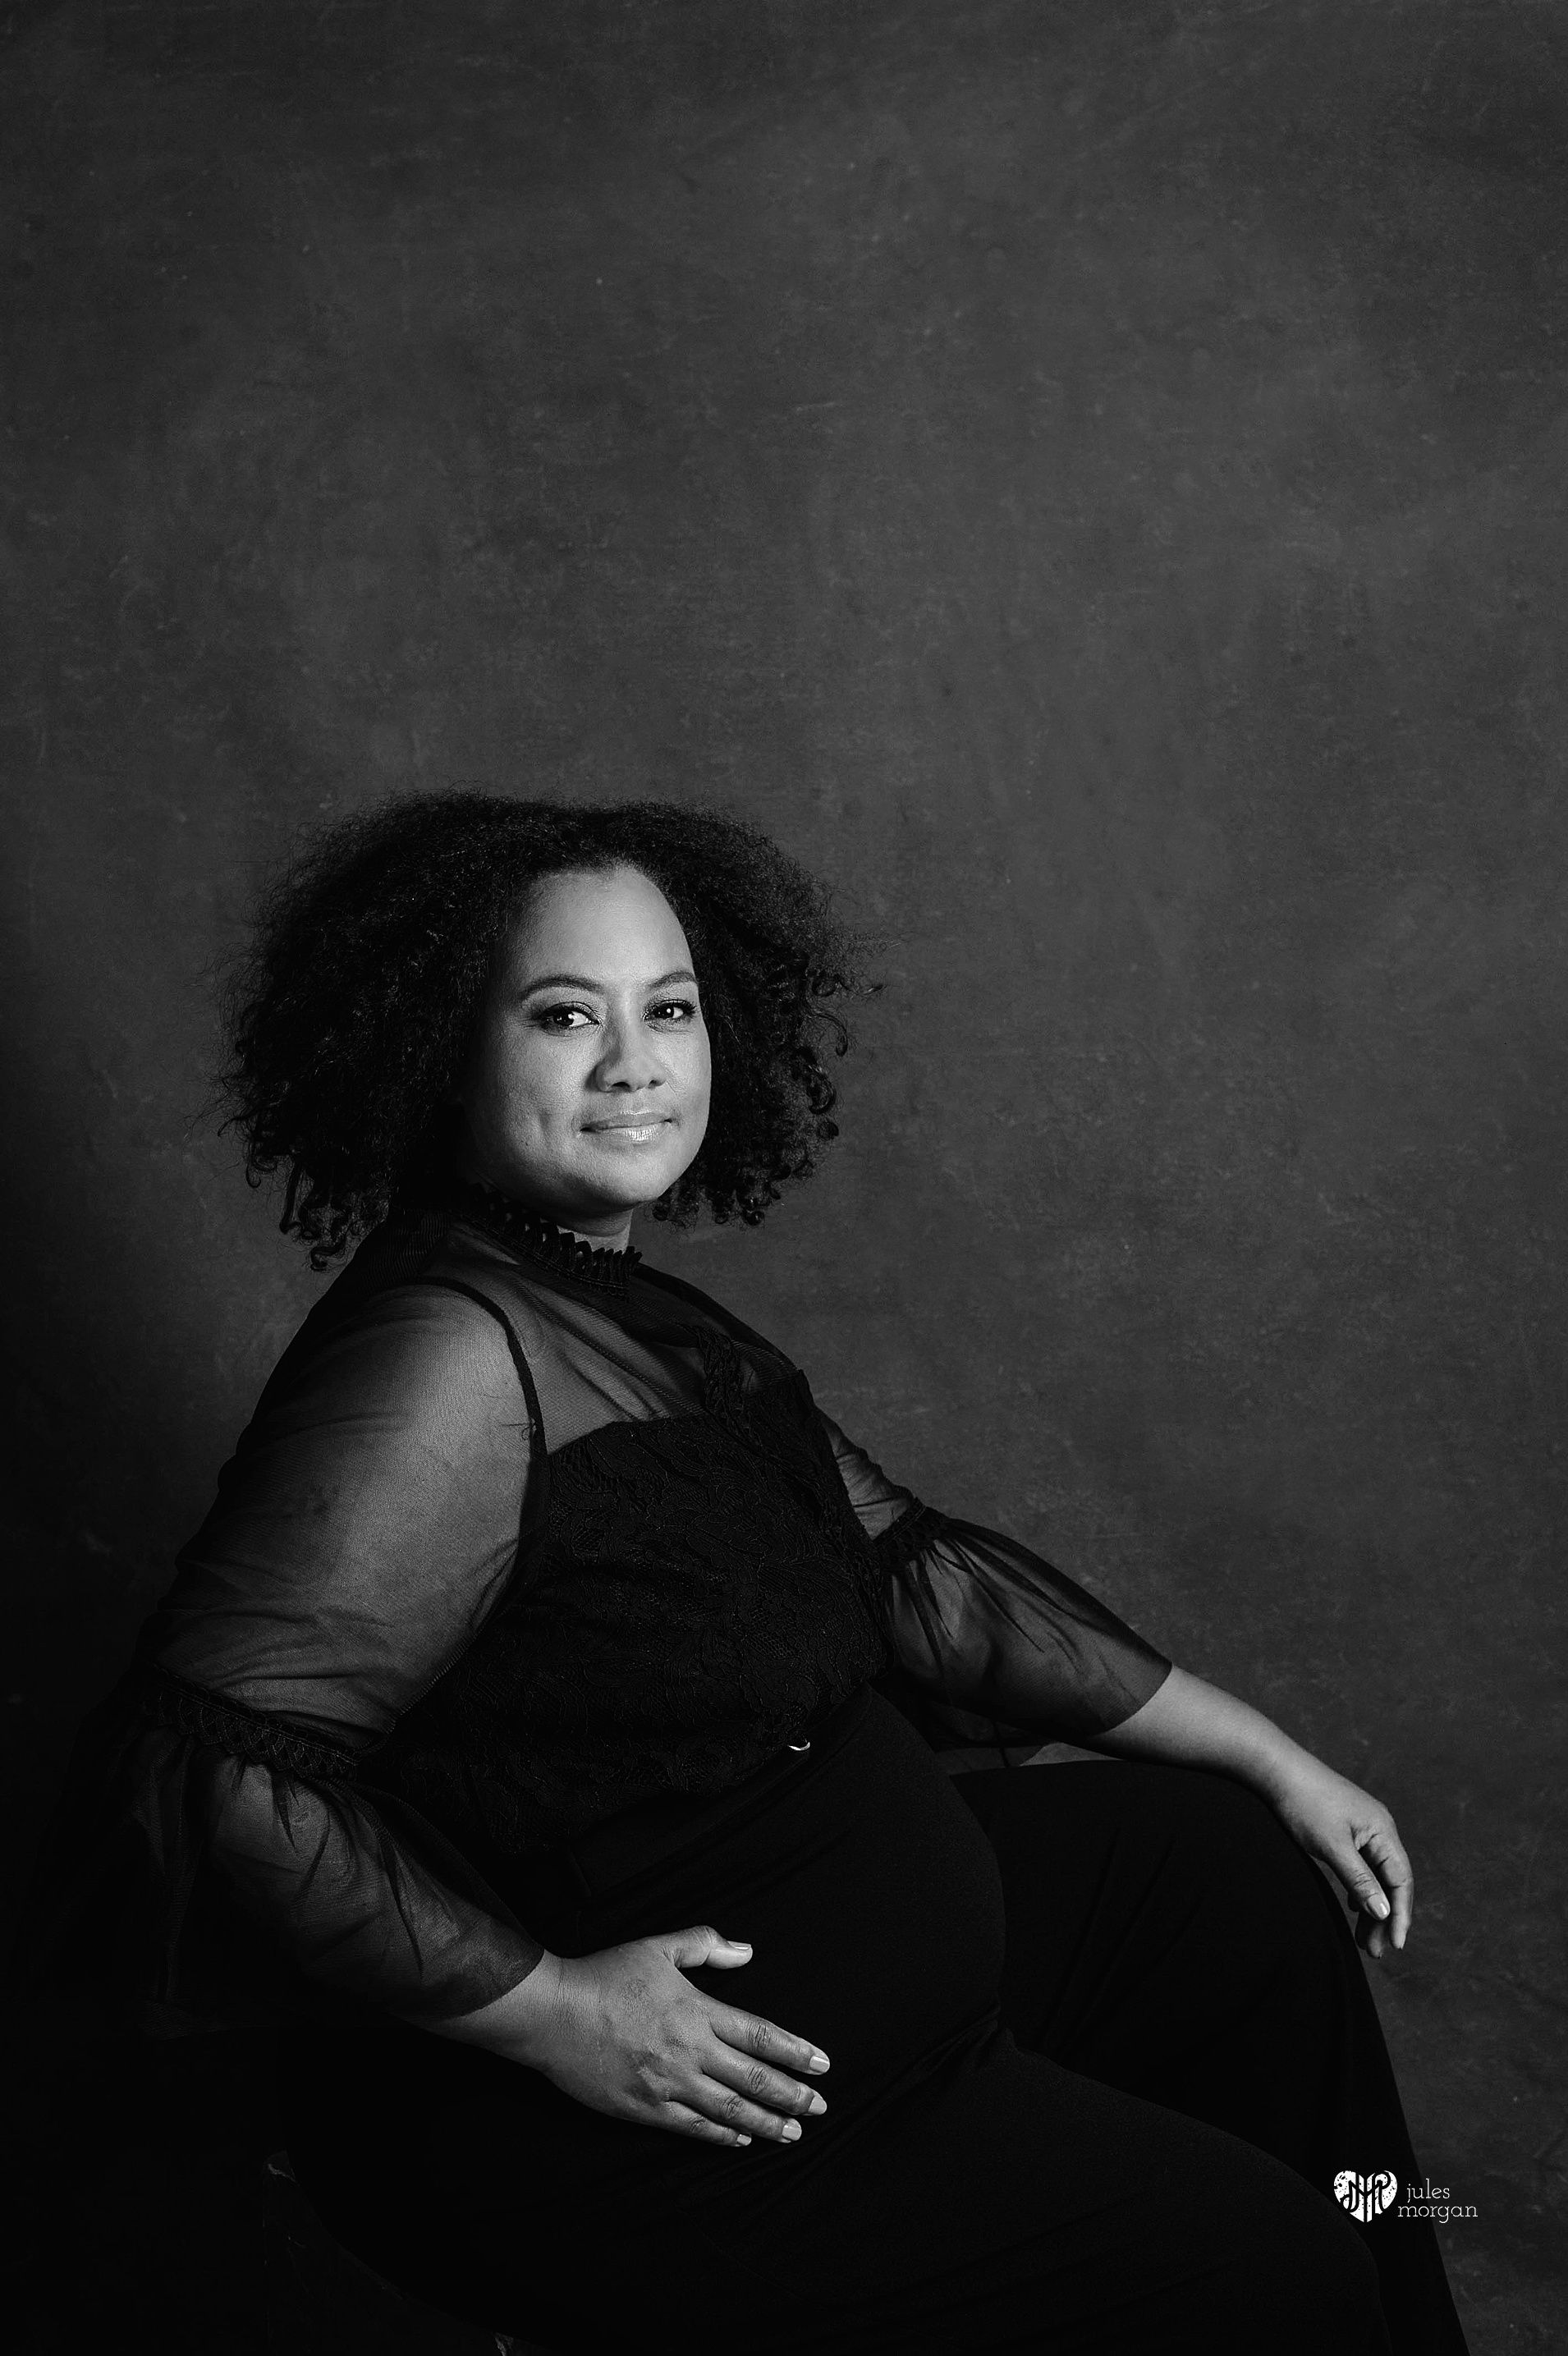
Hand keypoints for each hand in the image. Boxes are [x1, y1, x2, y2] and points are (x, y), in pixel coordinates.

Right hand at [496, 1923, 830, 2147]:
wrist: (552, 2014)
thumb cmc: (605, 1976)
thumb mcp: (658, 1947)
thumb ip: (706, 1945)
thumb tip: (746, 1951)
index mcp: (697, 2011)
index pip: (760, 2035)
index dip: (795, 2052)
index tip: (822, 2065)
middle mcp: (689, 2051)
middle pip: (753, 2080)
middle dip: (792, 2096)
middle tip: (821, 2108)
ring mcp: (667, 2084)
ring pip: (728, 2111)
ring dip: (765, 2124)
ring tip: (792, 2133)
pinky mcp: (644, 2108)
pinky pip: (691, 2128)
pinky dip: (720, 2136)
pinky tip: (740, 2141)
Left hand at [1266, 1755, 1413, 1958]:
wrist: (1276, 1768)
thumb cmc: (1304, 1804)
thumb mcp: (1332, 1847)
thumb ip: (1359, 1880)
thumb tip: (1384, 1912)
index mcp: (1383, 1830)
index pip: (1401, 1881)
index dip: (1401, 1915)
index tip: (1397, 1945)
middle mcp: (1379, 1829)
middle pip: (1390, 1881)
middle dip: (1385, 1918)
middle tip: (1376, 1952)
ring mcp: (1363, 1828)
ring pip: (1375, 1876)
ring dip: (1371, 1907)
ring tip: (1364, 1941)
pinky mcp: (1345, 1828)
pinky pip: (1362, 1866)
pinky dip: (1359, 1890)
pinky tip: (1352, 1907)